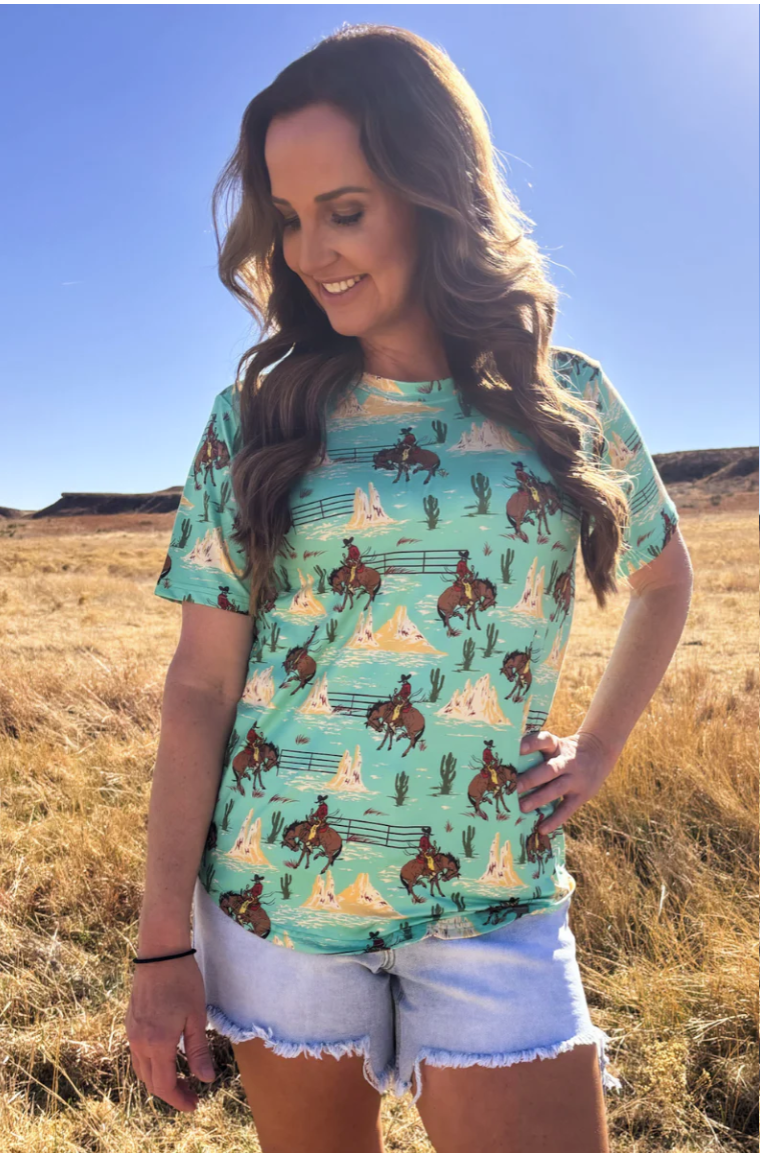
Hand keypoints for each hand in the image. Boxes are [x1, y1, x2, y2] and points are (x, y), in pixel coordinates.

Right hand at [125, 955, 215, 1111]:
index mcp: (157, 1043)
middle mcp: (139, 1042)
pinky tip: (166, 1059)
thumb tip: (205, 1079)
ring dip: (159, 1080)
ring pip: (142, 1069)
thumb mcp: (196, 1016)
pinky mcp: (130, 1022)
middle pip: (151, 1081)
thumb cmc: (183, 981)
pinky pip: (137, 1054)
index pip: (164, 1085)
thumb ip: (198, 1050)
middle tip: (191, 1095)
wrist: (160, 953)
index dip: (178, 1099)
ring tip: (180, 1080)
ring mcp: (132, 1032)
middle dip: (171, 1093)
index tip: (194, 1105)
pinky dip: (151, 1065)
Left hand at [515, 729, 616, 835]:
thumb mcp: (554, 744)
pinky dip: (555, 820)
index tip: (519, 748)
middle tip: (513, 788)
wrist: (599, 753)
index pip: (545, 740)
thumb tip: (504, 759)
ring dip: (538, 799)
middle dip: (531, 779)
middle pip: (549, 769)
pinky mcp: (581, 796)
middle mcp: (567, 761)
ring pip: (556, 790)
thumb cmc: (564, 751)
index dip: (532, 743)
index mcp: (557, 746)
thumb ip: (535, 751)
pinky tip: (541, 829)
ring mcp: (575, 779)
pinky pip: (567, 809)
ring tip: (521, 808)